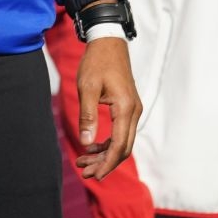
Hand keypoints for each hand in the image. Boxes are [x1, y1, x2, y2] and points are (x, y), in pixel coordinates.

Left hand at [75, 38, 141, 179]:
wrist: (108, 42)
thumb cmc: (97, 62)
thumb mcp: (87, 88)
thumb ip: (87, 116)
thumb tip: (86, 143)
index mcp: (125, 108)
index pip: (119, 146)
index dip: (106, 163)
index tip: (92, 174)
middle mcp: (134, 111)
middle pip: (123, 148)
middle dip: (105, 163)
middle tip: (84, 172)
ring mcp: (133, 109)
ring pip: (122, 141)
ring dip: (105, 154)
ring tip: (84, 161)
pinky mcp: (128, 107)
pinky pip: (121, 131)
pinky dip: (108, 142)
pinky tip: (93, 146)